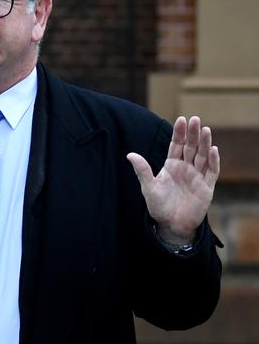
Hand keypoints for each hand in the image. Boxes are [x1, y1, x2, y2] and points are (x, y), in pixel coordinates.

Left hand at [127, 116, 219, 242]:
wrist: (170, 225)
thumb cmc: (158, 206)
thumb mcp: (149, 187)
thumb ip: (142, 170)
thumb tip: (130, 154)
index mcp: (171, 165)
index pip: (176, 145)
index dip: (179, 133)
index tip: (181, 119)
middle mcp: (186, 168)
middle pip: (190, 147)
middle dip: (193, 133)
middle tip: (195, 119)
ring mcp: (197, 177)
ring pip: (202, 156)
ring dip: (205, 143)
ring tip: (205, 129)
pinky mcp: (207, 187)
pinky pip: (212, 171)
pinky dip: (213, 160)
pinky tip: (213, 149)